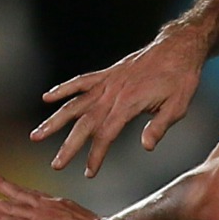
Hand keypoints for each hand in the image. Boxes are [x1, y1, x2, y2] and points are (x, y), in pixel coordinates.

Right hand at [30, 30, 204, 176]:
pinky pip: (81, 81)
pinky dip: (64, 89)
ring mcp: (108, 81)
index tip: (90, 172)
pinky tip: (47, 97)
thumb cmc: (182, 77)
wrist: (180, 47)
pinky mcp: (108, 73)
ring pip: (76, 103)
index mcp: (130, 103)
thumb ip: (160, 126)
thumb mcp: (179, 105)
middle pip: (85, 122)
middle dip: (70, 145)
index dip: (96, 154)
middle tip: (56, 164)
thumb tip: (146, 146)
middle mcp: (114, 92)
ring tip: (36, 135)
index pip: (106, 134)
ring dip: (55, 119)